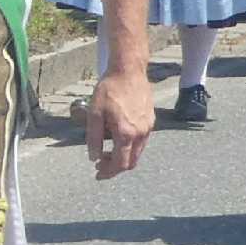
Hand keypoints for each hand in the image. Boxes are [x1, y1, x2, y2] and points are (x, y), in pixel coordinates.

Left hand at [86, 65, 154, 180]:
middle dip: (115, 167)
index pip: (120, 164)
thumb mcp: (94, 114)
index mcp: (126, 133)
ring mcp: (148, 127)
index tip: (97, 174)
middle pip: (131, 162)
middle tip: (100, 164)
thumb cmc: (109, 90)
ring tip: (107, 151)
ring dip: (123, 157)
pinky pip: (142, 141)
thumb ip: (93, 138)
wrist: (129, 71)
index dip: (108, 172)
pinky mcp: (151, 120)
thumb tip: (93, 158)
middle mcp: (141, 133)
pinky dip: (130, 146)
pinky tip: (118, 138)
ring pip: (137, 153)